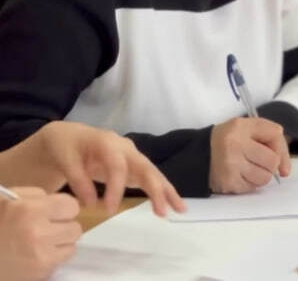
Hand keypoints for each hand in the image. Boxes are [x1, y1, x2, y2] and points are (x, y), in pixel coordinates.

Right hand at [0, 187, 80, 280]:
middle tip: (48, 227)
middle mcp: (37, 233)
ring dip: (61, 243)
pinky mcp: (39, 274)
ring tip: (41, 241)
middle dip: (64, 226)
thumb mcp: (9, 199)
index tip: (55, 211)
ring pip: (71, 246)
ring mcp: (39, 257)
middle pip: (75, 228)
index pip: (71, 206)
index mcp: (29, 210)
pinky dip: (53, 257)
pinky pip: (61, 261)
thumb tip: (61, 203)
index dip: (64, 208)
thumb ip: (37, 196)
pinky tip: (36, 254)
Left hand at [11, 121, 184, 215]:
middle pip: (144, 166)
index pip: (117, 165)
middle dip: (156, 188)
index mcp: (108, 143)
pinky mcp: (132, 166)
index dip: (115, 187)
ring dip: (166, 190)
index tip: (108, 210)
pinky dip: (160, 190)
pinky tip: (171, 205)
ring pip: (152, 172)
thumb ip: (78, 181)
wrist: (70, 137)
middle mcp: (125, 148)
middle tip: (163, 211)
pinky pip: (149, 178)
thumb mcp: (65, 160)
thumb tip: (91, 203)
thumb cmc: (67, 147)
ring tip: (180, 209)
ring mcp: (131, 156)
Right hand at [209, 117, 290, 193]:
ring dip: (261, 175)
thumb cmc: (228, 140)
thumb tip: (285, 167)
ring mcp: (231, 165)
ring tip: (249, 168)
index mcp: (240, 126)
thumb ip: (268, 135)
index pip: (275, 134)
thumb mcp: (244, 127)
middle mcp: (235, 144)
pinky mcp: (228, 182)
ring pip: (265, 177)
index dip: (282, 148)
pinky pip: (253, 187)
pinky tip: (240, 175)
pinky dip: (250, 183)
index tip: (281, 158)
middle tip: (260, 162)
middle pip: (272, 160)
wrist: (199, 154)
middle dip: (270, 164)